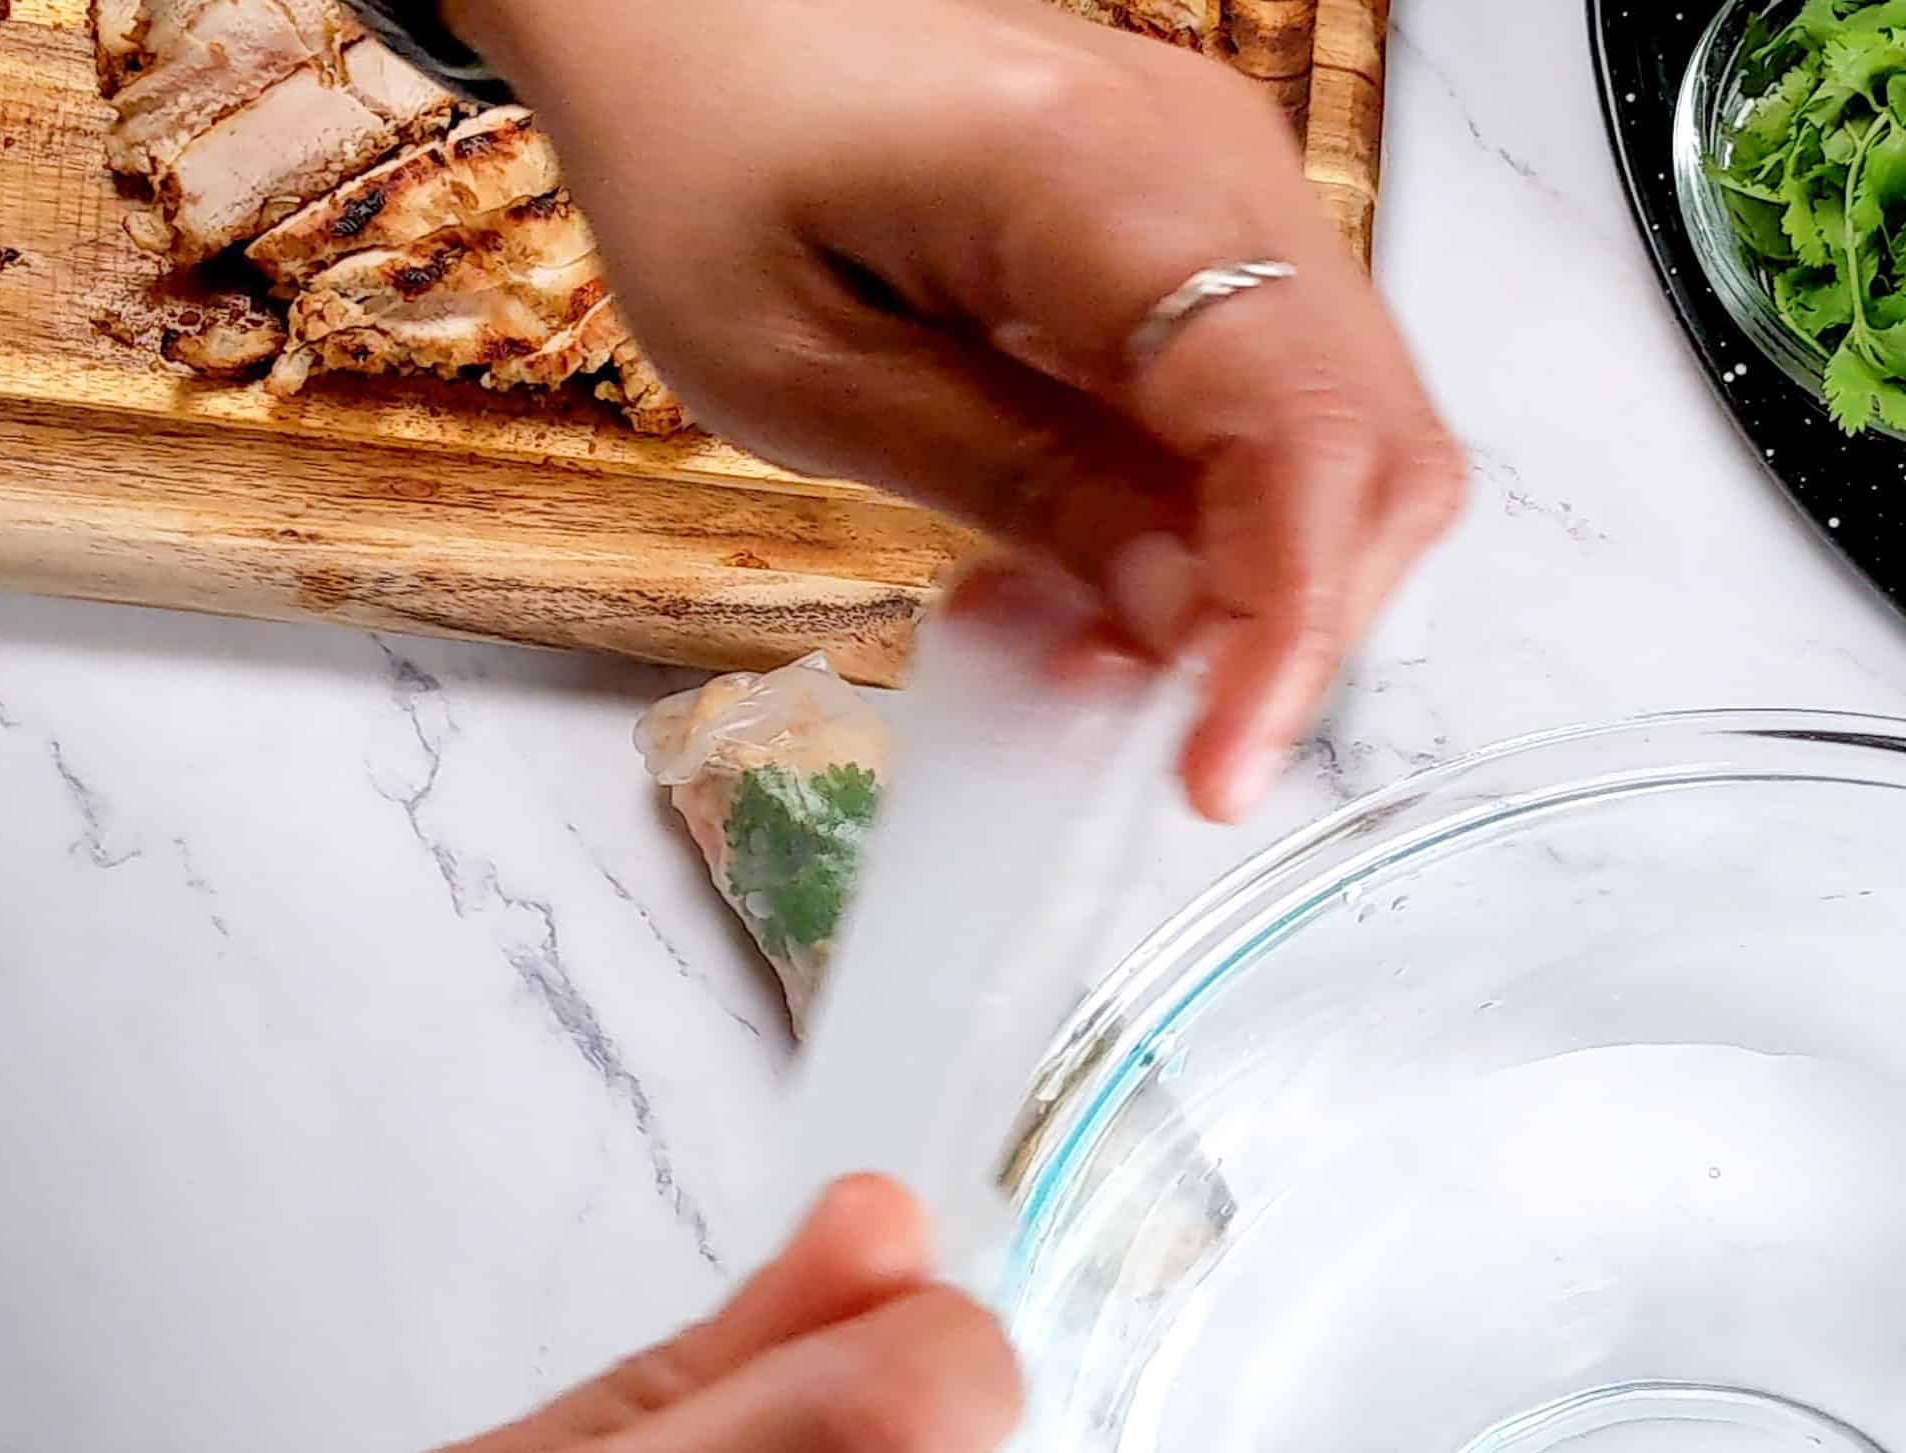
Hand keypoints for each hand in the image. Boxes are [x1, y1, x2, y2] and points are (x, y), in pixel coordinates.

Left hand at [452, 0, 1464, 818]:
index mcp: (1101, 179)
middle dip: (1281, 627)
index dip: (1289, 628)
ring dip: (1246, 589)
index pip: (1297, 429)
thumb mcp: (807, 371)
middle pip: (1373, 447)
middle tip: (1135, 729)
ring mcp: (1227, 190)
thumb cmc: (704, 156)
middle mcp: (1215, 164)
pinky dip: (1211, 527)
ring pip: (1344, 441)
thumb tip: (1175, 622)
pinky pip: (1269, 410)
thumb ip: (1012, 486)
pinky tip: (1090, 571)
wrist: (687, 20)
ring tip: (1081, 649)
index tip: (1216, 771)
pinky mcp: (1202, 233)